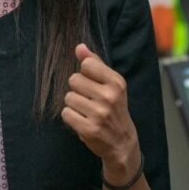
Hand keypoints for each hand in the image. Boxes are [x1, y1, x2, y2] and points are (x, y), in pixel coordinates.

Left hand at [61, 43, 139, 181]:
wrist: (122, 142)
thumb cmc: (114, 109)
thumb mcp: (111, 84)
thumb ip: (95, 64)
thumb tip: (79, 47)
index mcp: (116, 82)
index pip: (87, 65)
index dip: (85, 73)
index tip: (93, 83)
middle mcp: (109, 97)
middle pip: (74, 80)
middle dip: (77, 90)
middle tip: (89, 100)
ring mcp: (99, 114)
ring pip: (68, 97)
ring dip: (74, 105)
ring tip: (86, 111)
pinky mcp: (89, 129)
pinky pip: (66, 113)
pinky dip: (71, 117)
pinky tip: (82, 120)